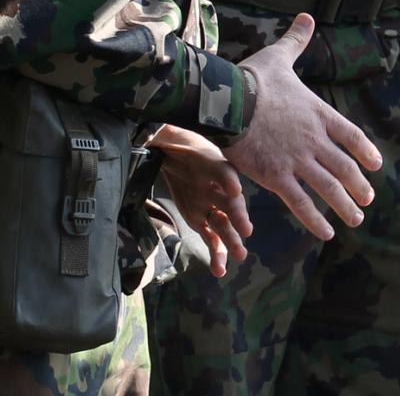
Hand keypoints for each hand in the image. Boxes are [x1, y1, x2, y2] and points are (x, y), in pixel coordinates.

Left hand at [145, 124, 249, 277]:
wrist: (172, 150)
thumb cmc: (175, 140)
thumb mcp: (170, 133)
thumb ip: (163, 134)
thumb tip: (154, 130)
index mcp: (213, 164)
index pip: (224, 173)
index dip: (227, 181)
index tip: (233, 191)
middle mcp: (216, 186)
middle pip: (229, 202)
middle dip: (238, 217)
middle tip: (246, 232)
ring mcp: (209, 203)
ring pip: (223, 224)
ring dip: (230, 240)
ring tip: (238, 257)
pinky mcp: (199, 216)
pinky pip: (210, 236)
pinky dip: (215, 251)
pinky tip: (219, 269)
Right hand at [225, 15, 383, 240]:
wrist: (228, 101)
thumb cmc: (252, 79)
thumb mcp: (280, 57)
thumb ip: (296, 40)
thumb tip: (306, 16)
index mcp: (319, 113)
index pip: (351, 136)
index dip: (364, 152)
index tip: (375, 165)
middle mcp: (314, 139)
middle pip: (345, 167)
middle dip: (358, 185)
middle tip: (368, 198)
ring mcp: (298, 160)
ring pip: (329, 187)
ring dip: (345, 204)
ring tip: (357, 218)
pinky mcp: (277, 177)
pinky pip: (301, 202)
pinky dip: (315, 218)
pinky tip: (327, 231)